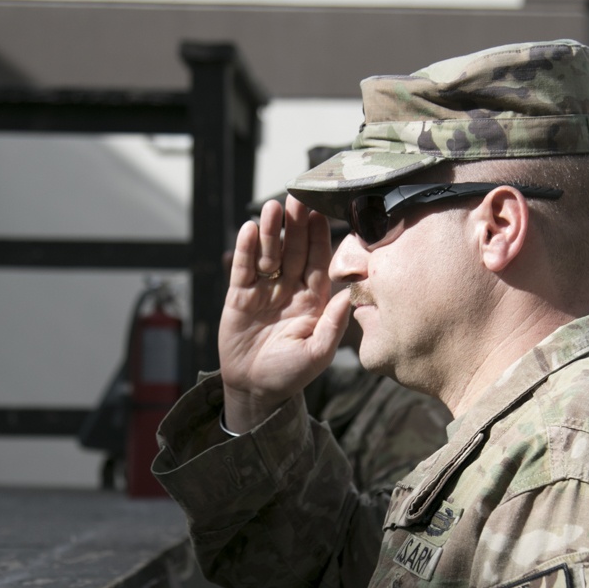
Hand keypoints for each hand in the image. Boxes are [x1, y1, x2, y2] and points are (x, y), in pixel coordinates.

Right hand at [219, 196, 350, 432]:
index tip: (321, 213)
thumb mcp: (316, 355)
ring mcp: (264, 291)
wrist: (254, 389)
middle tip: (296, 197)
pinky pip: (243, 269)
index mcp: (313, 300)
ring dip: (271, 232)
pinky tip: (249, 229)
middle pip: (294, 251)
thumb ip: (332, 326)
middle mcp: (290, 290)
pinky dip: (246, 249)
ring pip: (269, 255)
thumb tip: (348, 295)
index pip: (319, 262)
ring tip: (271, 208)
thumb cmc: (290, 375)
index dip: (320, 238)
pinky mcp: (240, 297)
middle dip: (295, 225)